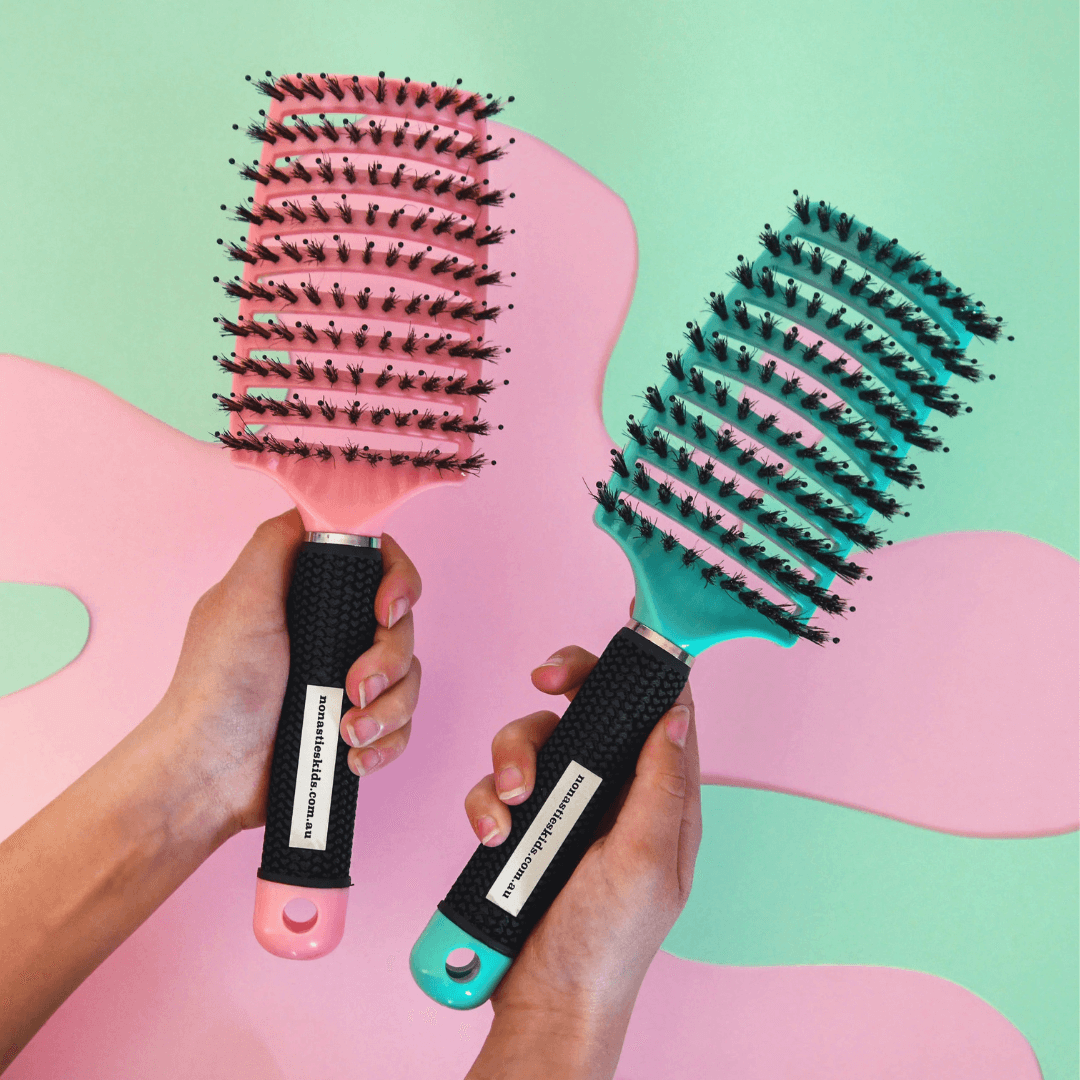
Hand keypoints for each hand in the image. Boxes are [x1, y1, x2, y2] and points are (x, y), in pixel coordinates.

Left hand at [156, 508, 421, 836]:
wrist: (210, 775)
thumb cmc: (216, 686)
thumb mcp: (239, 598)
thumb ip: (277, 543)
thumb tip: (315, 506)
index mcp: (306, 595)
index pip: (376, 565)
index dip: (396, 581)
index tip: (385, 608)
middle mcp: (331, 632)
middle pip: (402, 624)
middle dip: (389, 657)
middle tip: (356, 684)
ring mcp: (343, 681)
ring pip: (408, 678)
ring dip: (388, 707)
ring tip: (349, 731)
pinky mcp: (353, 725)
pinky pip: (401, 725)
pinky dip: (385, 742)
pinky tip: (353, 756)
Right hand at [465, 646, 700, 1079]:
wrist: (547, 1001)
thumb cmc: (609, 941)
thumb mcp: (646, 859)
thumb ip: (660, 784)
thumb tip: (676, 713)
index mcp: (660, 798)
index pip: (659, 713)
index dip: (637, 671)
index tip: (616, 644)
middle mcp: (614, 792)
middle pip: (588, 707)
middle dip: (562, 687)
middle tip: (543, 680)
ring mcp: (566, 806)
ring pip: (535, 738)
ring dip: (513, 758)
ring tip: (512, 804)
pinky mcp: (524, 824)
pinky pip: (497, 784)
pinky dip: (487, 800)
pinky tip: (493, 834)